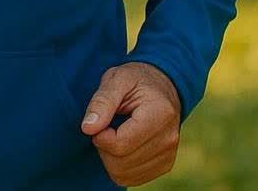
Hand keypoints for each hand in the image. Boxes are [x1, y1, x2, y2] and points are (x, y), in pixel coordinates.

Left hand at [81, 62, 182, 186]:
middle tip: (106, 126)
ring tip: (115, 133)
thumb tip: (88, 128)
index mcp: (160, 115)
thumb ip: (101, 102)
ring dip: (109, 157)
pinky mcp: (165, 164)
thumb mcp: (117, 79)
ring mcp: (169, 154)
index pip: (120, 144)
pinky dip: (118, 166)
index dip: (100, 135)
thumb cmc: (136, 80)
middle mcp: (170, 139)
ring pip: (123, 174)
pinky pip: (131, 178)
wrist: (162, 85)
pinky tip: (122, 145)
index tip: (100, 120)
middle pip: (120, 162)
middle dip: (103, 146)